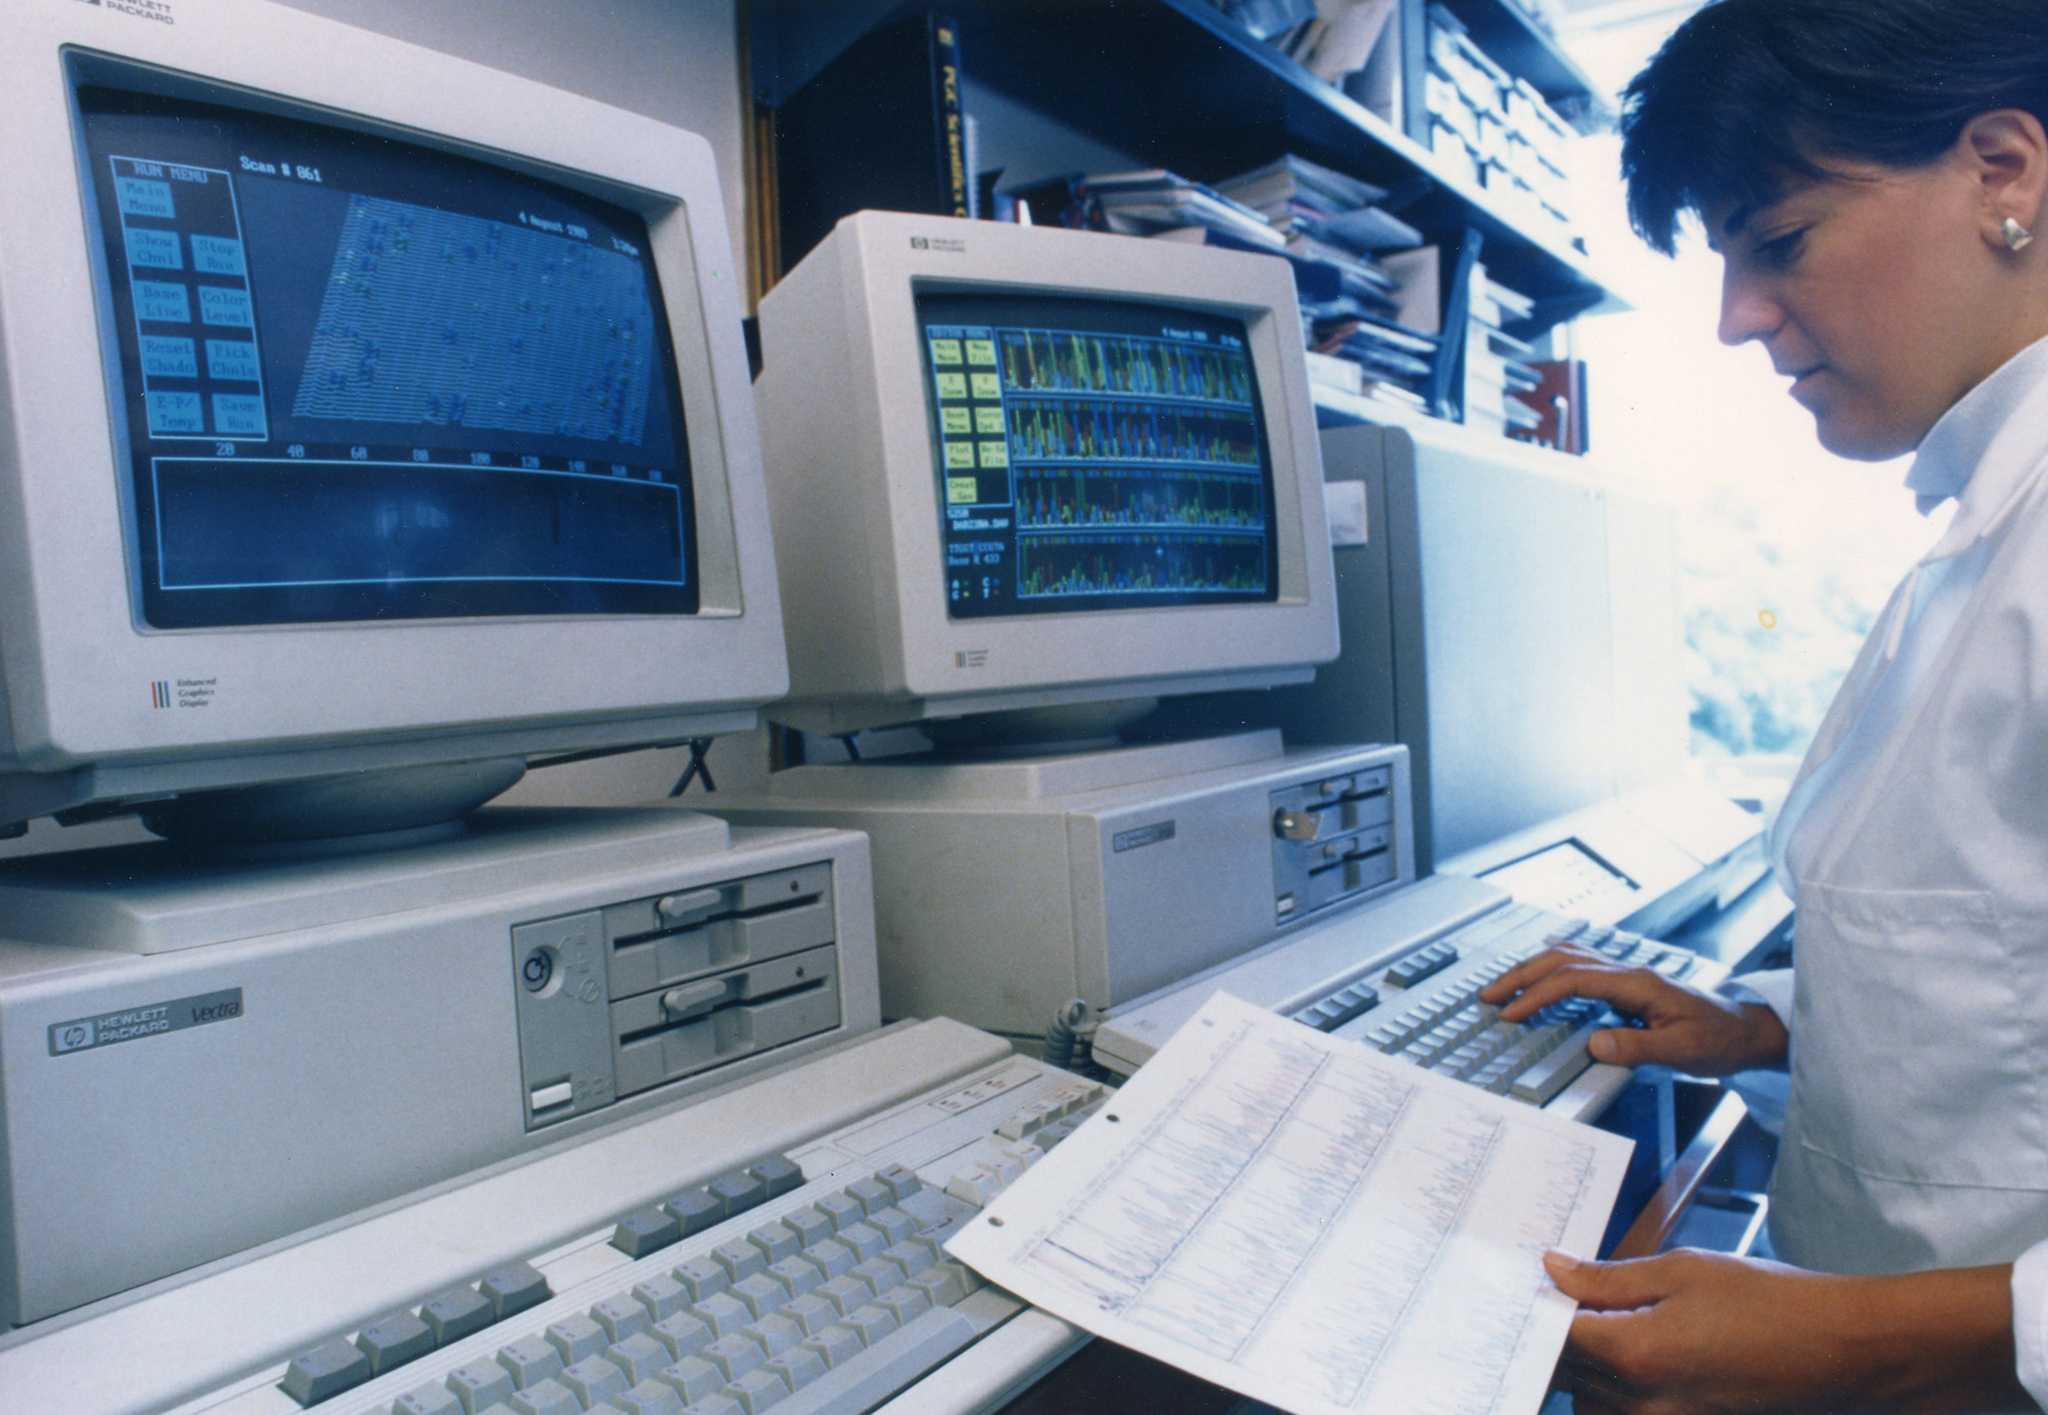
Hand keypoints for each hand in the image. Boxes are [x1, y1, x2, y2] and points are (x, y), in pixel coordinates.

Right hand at [1477, 946, 1786, 1074]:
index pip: (1573, 980)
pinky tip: (1541, 976)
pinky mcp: (1628, 984)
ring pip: (1569, 957)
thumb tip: (1594, 1044)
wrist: (1747, 1030)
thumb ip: (1637, 1046)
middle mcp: (1629, 972)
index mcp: (1638, 984)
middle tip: (1489, 994)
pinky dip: (1551, 968)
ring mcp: (1628, 975)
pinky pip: (1580, 965)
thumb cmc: (1720, 1039)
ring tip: (1504, 985)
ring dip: (1533, 968)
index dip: (1537, 995)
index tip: (1511, 1013)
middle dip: (1521, 975)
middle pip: (1563, 960)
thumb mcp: (1683, 1052)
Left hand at [1545, 1249, 2023, 1414]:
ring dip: (1583, 1365)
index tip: (1520, 1282)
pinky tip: (1627, 1350)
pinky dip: (1613, 1389)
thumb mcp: (1683, 1270)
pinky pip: (1622, 1414)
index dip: (1532, 1306)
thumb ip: (1608, 1277)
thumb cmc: (1773, 1304)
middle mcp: (1643, 1403)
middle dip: (1552, 1335)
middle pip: (1566, 1372)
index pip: (1553, 1336)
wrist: (1844, 1351)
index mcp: (1637, 1355)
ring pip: (1589, 1400)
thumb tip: (1553, 1269)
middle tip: (1548, 1294)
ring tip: (1595, 1321)